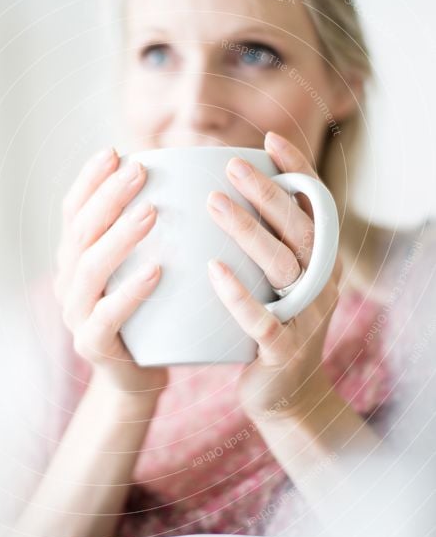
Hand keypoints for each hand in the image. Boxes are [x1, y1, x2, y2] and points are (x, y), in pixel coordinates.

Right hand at [54, 146, 168, 396]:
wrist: (139, 377)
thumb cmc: (150, 314)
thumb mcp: (141, 268)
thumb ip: (147, 234)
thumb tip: (182, 180)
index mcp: (74, 259)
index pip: (73, 210)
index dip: (89, 180)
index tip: (114, 151)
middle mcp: (67, 282)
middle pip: (81, 232)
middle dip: (108, 196)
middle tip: (139, 170)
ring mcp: (75, 315)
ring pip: (89, 268)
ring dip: (119, 237)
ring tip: (151, 211)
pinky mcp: (91, 345)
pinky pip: (107, 315)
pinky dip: (131, 291)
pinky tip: (157, 270)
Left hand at [205, 131, 341, 420]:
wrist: (285, 396)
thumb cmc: (269, 323)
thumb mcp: (274, 280)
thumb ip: (261, 241)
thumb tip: (215, 189)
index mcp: (321, 261)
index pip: (316, 207)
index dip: (297, 171)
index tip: (268, 140)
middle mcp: (322, 283)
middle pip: (300, 229)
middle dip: (267, 193)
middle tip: (231, 165)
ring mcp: (307, 317)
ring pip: (284, 266)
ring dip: (249, 231)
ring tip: (213, 202)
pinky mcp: (284, 351)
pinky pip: (264, 321)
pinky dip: (239, 295)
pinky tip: (213, 270)